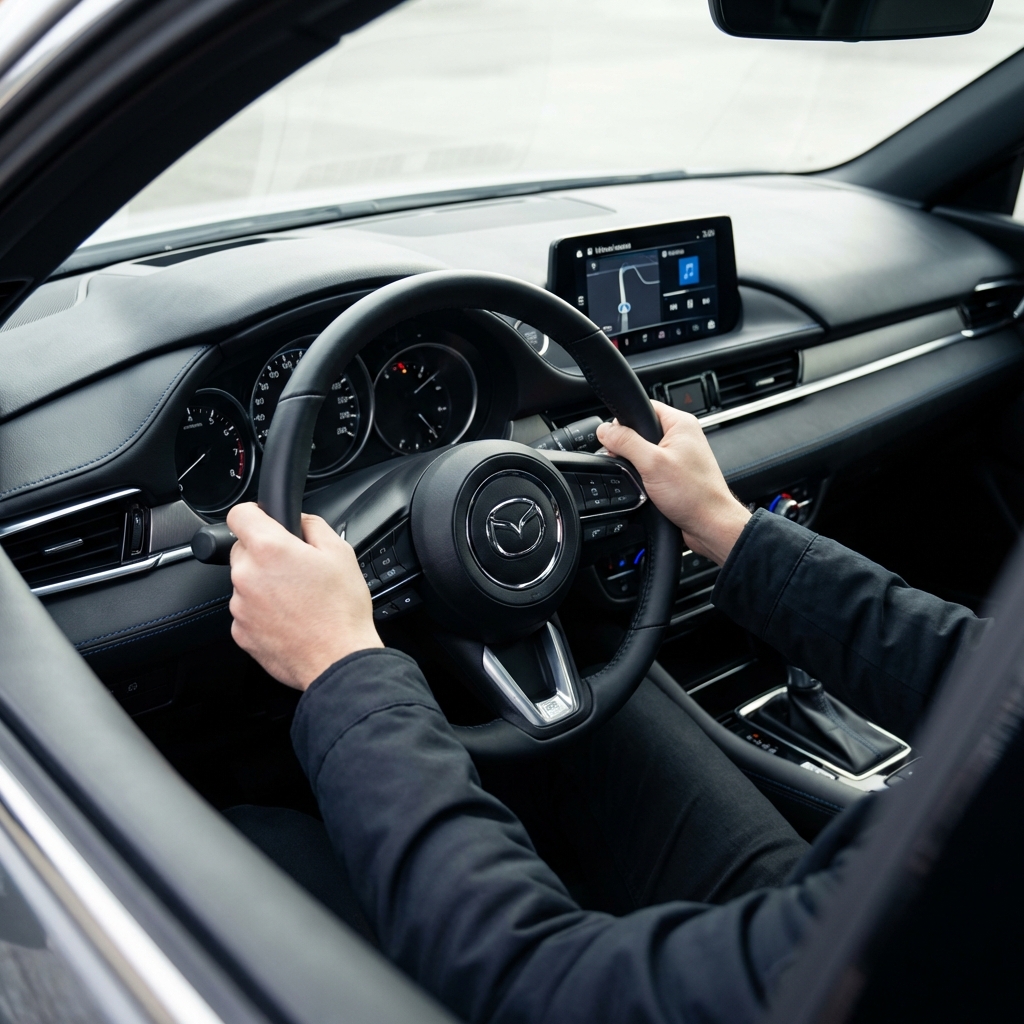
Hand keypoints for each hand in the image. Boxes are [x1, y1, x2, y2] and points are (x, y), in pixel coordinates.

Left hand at [227, 503, 382, 689]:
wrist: (337, 660)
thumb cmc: (341, 611)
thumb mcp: (341, 553)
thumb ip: (313, 525)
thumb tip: (300, 520)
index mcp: (269, 549)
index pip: (239, 514)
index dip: (254, 513)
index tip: (263, 520)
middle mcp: (246, 575)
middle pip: (242, 549)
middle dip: (265, 553)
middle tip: (296, 569)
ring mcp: (240, 606)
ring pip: (245, 582)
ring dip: (264, 585)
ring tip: (297, 599)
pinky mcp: (240, 632)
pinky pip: (247, 611)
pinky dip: (263, 611)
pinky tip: (290, 619)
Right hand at [596, 401, 750, 564]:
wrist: (709, 524)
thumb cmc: (694, 495)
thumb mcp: (652, 463)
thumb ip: (626, 442)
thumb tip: (605, 430)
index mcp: (680, 424)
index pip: (644, 407)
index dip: (624, 422)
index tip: (616, 439)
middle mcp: (682, 436)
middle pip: (641, 430)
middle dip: (628, 447)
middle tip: (631, 464)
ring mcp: (679, 455)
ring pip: (644, 451)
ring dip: (636, 465)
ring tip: (643, 478)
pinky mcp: (676, 472)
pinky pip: (651, 467)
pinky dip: (644, 476)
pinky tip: (647, 486)